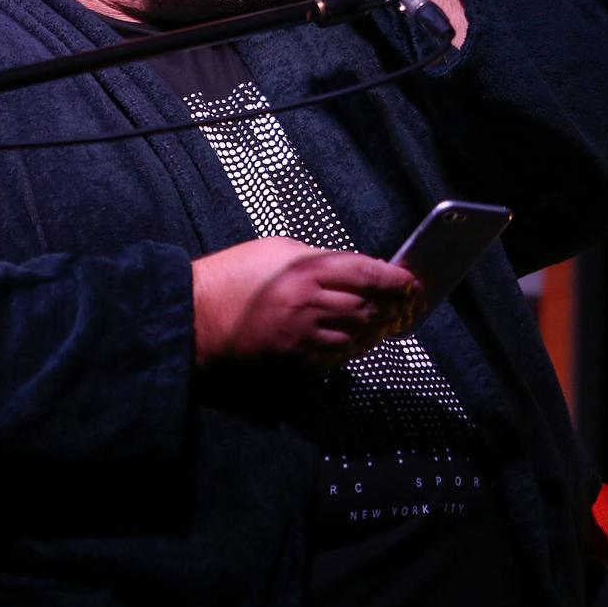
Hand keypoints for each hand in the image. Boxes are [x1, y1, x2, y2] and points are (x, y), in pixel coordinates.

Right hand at [191, 236, 422, 368]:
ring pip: (355, 334)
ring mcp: (302, 334)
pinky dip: (349, 346)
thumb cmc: (233, 275)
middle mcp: (310, 302)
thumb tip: (350, 268)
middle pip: (367, 307)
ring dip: (373, 329)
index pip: (366, 273)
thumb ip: (316, 258)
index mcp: (306, 269)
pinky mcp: (293, 357)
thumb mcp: (276, 249)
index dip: (395, 280)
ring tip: (383, 322)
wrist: (195, 313)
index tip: (412, 282)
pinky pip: (334, 355)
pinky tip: (354, 340)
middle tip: (404, 305)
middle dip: (390, 307)